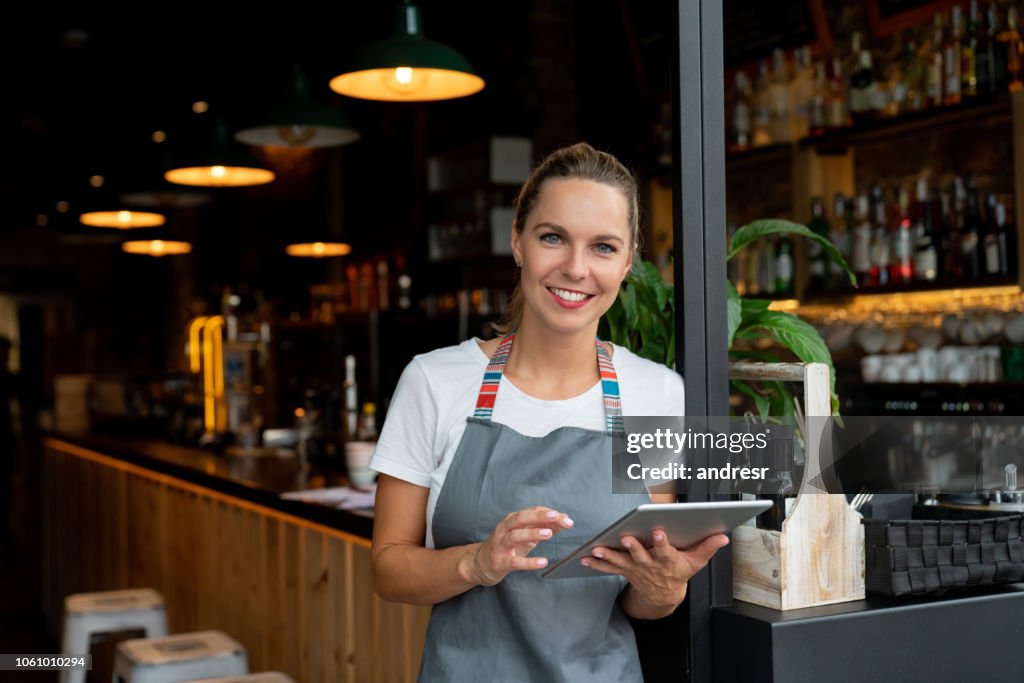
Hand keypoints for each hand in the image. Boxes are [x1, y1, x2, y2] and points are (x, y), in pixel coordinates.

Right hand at [460, 506, 573, 585]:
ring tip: (549, 534)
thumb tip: (563, 518)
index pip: (531, 512)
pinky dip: (529, 562)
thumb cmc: (507, 546)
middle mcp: (505, 529)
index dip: (548, 514)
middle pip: (520, 518)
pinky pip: (514, 562)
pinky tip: (542, 562)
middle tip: (555, 516)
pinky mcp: (500, 562)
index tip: (565, 518)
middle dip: (539, 516)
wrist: (480, 563)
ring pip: (515, 536)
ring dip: (532, 533)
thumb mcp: (525, 534)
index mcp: (512, 520)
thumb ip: (543, 526)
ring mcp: (501, 545)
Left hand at [583, 531, 728, 609]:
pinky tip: (584, 557)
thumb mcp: (696, 562)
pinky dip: (596, 563)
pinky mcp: (624, 571)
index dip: (662, 543)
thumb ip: (708, 547)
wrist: (663, 595)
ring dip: (608, 556)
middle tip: (625, 538)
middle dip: (633, 547)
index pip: (666, 551)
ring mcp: (635, 569)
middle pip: (640, 556)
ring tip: (596, 549)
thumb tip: (723, 536)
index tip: (659, 531)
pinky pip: (608, 568)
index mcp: (668, 561)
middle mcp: (650, 566)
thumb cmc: (679, 572)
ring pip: (621, 562)